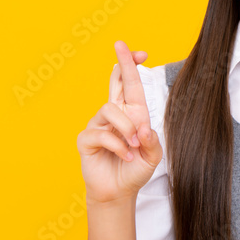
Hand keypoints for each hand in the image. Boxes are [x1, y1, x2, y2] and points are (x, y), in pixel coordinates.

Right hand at [76, 40, 163, 204]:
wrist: (119, 193)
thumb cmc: (134, 170)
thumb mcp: (152, 156)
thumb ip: (152, 142)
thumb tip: (144, 128)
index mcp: (131, 114)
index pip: (131, 85)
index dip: (132, 67)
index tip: (141, 53)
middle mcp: (114, 115)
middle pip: (115, 82)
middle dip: (121, 63)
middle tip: (121, 46)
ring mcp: (97, 125)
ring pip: (111, 110)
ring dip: (126, 128)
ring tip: (134, 146)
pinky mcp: (86, 139)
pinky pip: (101, 134)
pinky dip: (118, 146)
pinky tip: (125, 157)